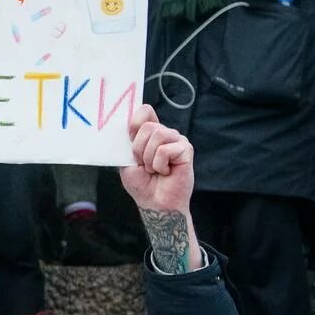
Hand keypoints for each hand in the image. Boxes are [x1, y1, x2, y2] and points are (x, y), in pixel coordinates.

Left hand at [118, 104, 202, 272]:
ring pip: (157, 134)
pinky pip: (165, 149)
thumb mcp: (127, 160)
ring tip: (154, 169)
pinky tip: (165, 172)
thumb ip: (129, 142)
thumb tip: (128, 124)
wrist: (154, 203)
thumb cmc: (142, 184)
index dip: (135, 122)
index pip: (145, 111)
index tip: (130, 139)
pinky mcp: (186, 150)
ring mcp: (178, 141)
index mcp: (151, 133)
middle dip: (138, 149)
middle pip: (148, 125)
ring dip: (149, 157)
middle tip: (143, 164)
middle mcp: (166, 134)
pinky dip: (158, 164)